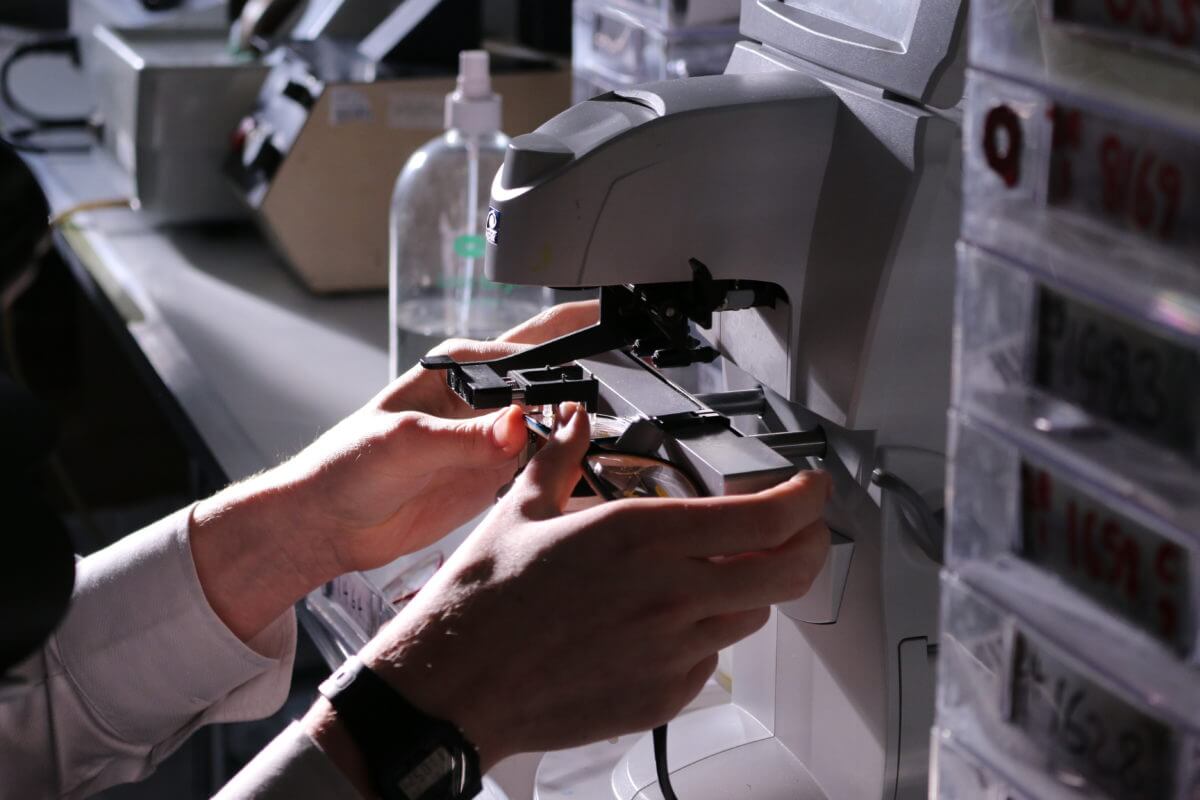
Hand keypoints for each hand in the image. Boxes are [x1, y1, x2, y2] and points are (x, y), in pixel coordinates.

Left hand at [188, 301, 597, 642]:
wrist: (330, 525)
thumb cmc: (347, 468)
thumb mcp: (404, 445)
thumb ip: (465, 438)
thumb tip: (517, 425)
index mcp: (459, 366)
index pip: (531, 348)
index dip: (577, 348)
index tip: (617, 351)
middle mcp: (483, 395)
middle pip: (555, 374)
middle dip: (596, 372)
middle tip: (640, 377)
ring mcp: (494, 435)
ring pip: (560, 420)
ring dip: (588, 425)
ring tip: (628, 431)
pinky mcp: (497, 473)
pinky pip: (547, 462)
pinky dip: (571, 464)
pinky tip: (594, 469)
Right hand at [306, 403, 831, 784]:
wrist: (452, 685)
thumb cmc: (481, 602)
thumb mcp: (521, 509)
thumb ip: (562, 457)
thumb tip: (573, 422)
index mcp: (641, 536)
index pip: (764, 518)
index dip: (805, 502)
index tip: (812, 490)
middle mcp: (668, 592)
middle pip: (786, 570)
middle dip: (811, 543)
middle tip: (807, 528)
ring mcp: (670, 649)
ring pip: (753, 615)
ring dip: (756, 589)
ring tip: (729, 573)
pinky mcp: (662, 696)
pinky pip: (712, 660)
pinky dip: (709, 635)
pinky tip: (676, 622)